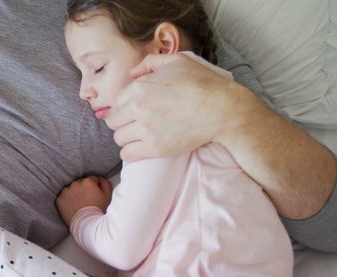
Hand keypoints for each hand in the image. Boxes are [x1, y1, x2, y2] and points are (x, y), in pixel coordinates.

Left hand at [56, 176, 111, 225]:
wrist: (87, 224)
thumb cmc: (99, 211)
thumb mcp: (108, 196)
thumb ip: (105, 183)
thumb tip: (100, 179)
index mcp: (88, 181)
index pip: (92, 179)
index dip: (95, 187)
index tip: (95, 195)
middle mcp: (76, 184)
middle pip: (80, 183)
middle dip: (84, 189)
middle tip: (87, 200)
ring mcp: (66, 191)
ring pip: (71, 189)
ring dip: (75, 194)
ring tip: (79, 204)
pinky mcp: (60, 199)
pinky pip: (63, 197)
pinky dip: (67, 200)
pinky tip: (72, 207)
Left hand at [106, 53, 253, 161]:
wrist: (222, 109)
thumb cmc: (202, 83)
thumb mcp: (177, 62)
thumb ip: (150, 63)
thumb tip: (132, 73)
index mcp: (140, 87)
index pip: (116, 102)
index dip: (122, 107)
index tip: (131, 111)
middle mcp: (139, 107)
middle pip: (113, 121)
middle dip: (122, 122)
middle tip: (134, 124)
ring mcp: (146, 129)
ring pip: (119, 138)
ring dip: (126, 137)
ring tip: (138, 136)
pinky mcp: (155, 147)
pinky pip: (128, 154)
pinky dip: (130, 152)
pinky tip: (139, 148)